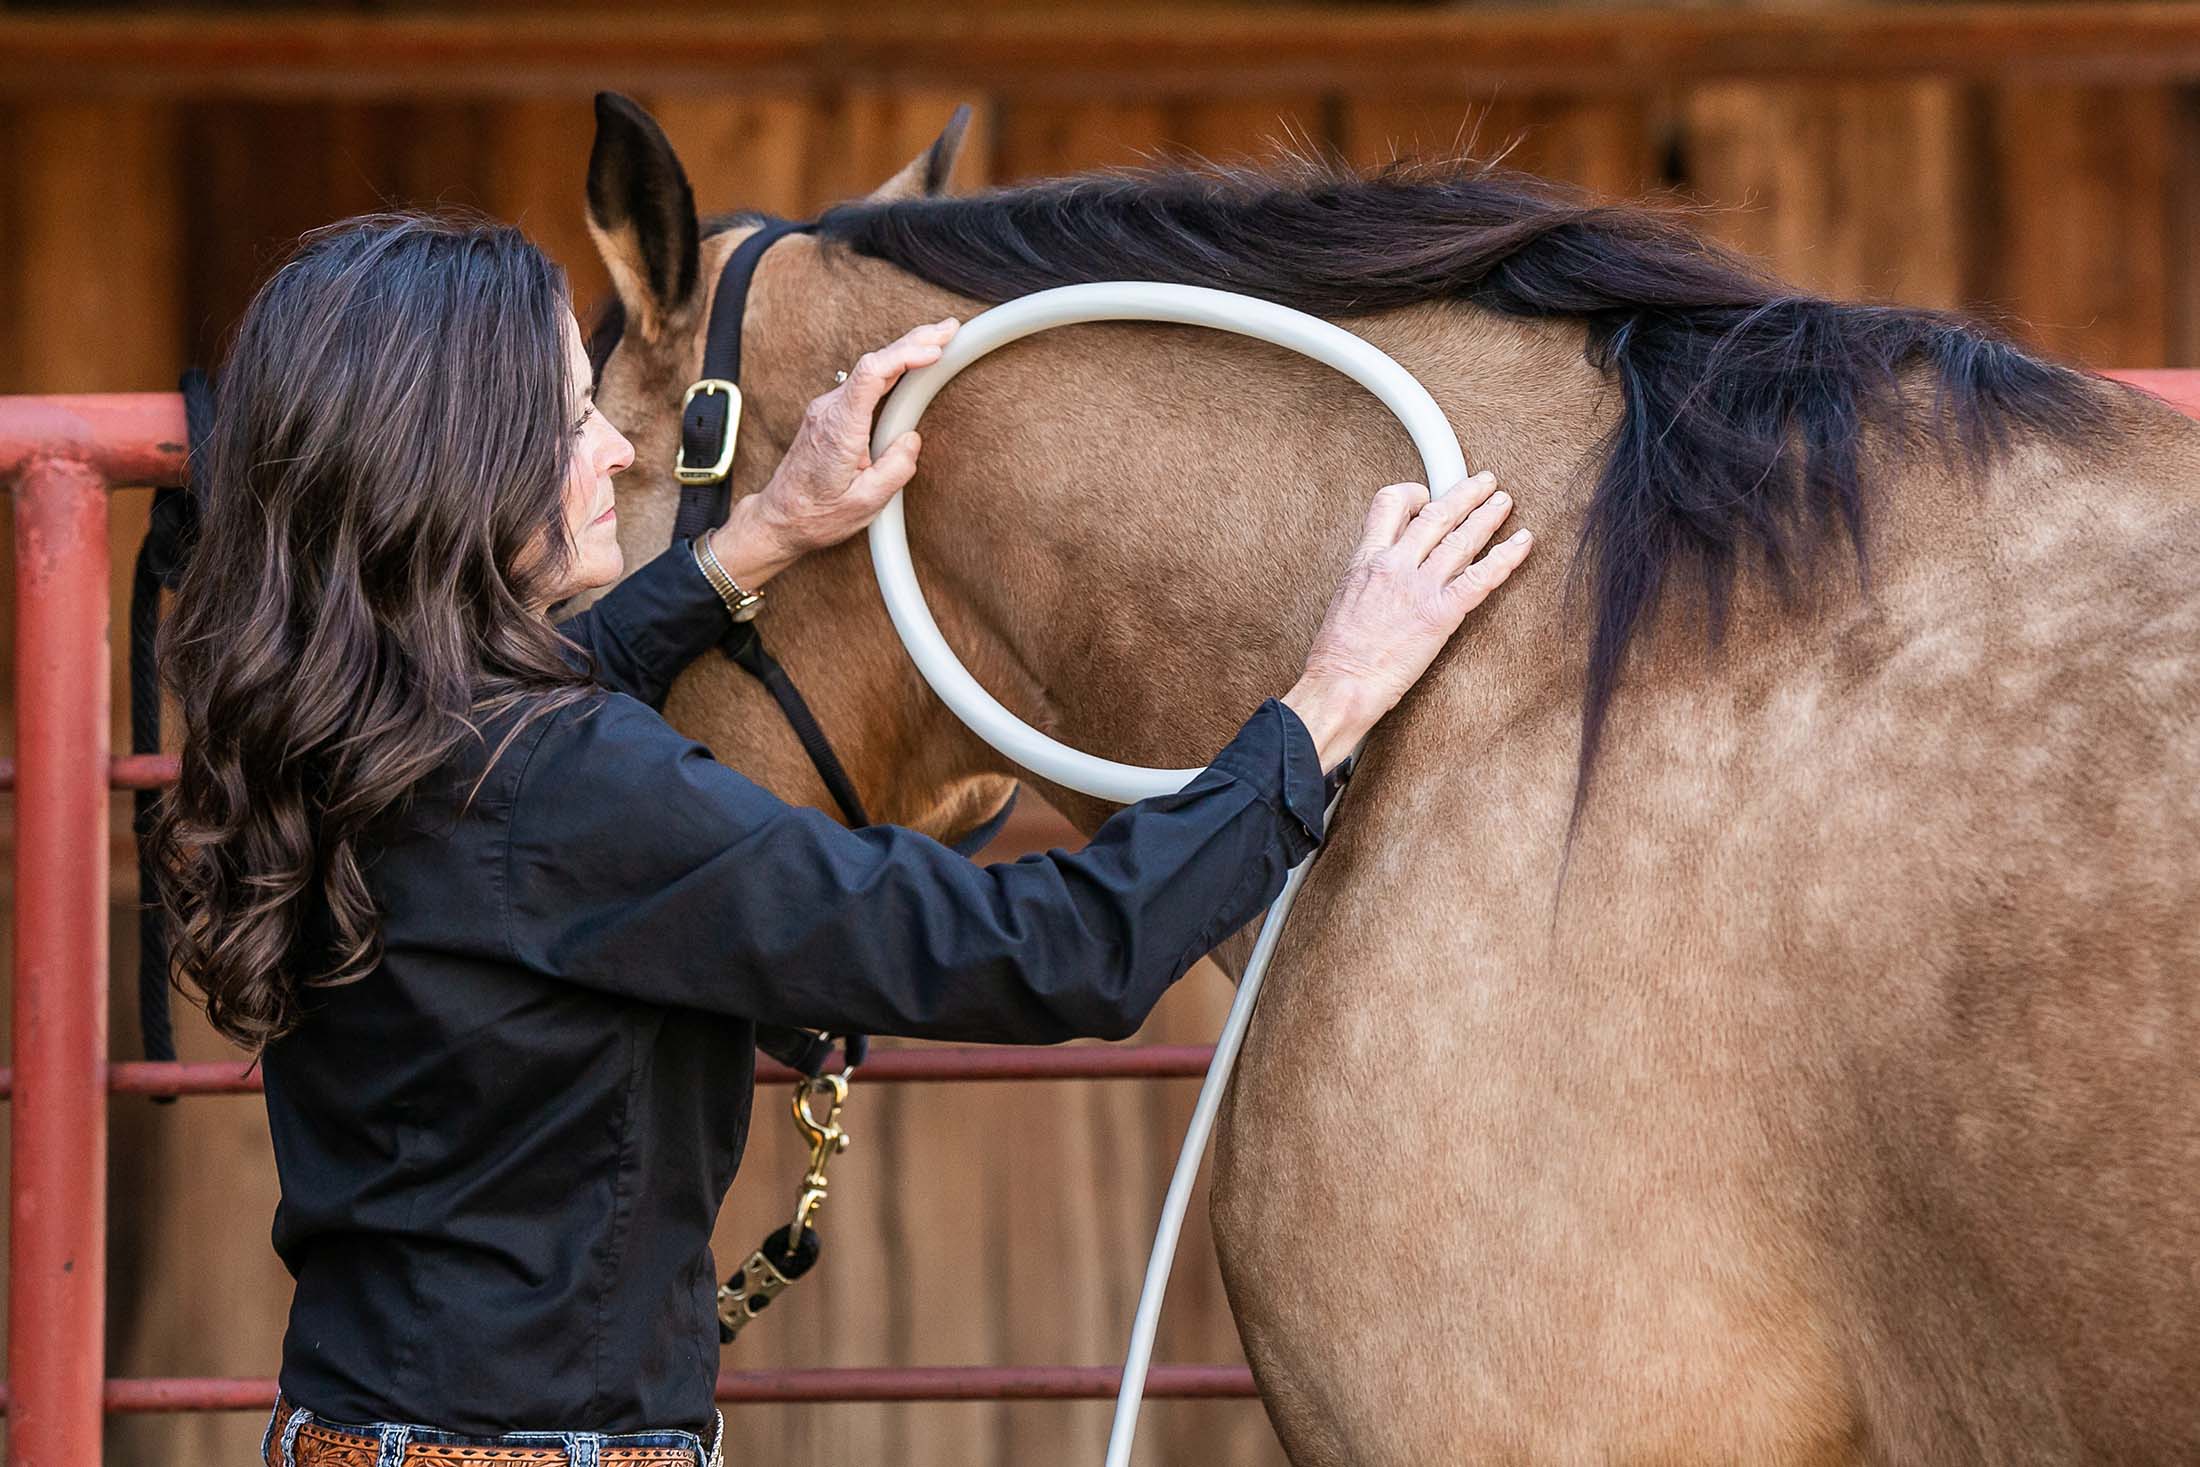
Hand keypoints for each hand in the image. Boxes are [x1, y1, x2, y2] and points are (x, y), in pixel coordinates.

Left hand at [738, 317, 960, 566]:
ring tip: (939, 340)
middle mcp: (830, 410)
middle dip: (914, 341)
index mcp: (840, 428)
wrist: (780, 518)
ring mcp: (828, 408)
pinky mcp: (831, 413)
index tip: (935, 349)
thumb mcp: (865, 503)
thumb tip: (911, 439)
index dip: (904, 354)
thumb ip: (895, 470)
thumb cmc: (818, 514)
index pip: (871, 374)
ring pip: (870, 369)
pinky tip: (912, 362)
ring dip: (905, 352)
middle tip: (949, 329)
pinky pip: (864, 382)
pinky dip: (892, 367)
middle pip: (873, 362)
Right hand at [1282, 473, 1532, 770]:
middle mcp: (1394, 565)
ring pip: (1462, 538)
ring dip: (1489, 515)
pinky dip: (1507, 556)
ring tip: (1504, 502)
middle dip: (1466, 493)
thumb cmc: (1338, 654)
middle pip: (1437, 514)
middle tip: (1485, 483)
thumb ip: (1369, 574)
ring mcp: (1419, 587)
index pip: (1390, 504)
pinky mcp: (1441, 613)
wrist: (1341, 684)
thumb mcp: (1344, 597)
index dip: (1414, 494)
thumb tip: (1385, 567)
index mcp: (1366, 559)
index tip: (1429, 497)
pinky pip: (1482, 576)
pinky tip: (1523, 542)